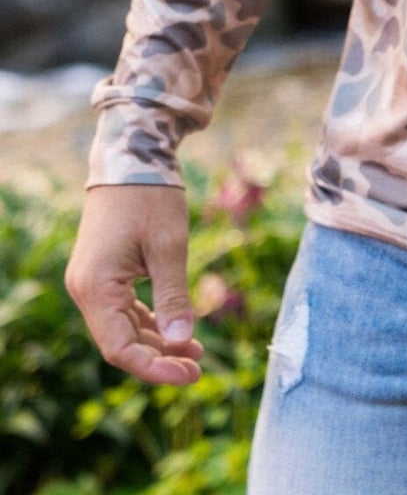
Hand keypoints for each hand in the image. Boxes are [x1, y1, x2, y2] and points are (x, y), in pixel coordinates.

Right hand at [65, 184, 204, 385]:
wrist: (132, 155)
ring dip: (156, 341)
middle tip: (198, 368)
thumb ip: (173, 296)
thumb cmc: (151, 197)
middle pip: (120, 342)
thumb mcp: (169, 246)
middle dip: (159, 358)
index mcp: (96, 287)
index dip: (154, 368)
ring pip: (122, 328)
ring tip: (195, 352)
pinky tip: (177, 329)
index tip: (189, 374)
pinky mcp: (103, 273)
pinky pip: (124, 309)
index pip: (120, 349)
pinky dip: (149, 321)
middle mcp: (86, 289)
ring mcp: (92, 282)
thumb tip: (182, 342)